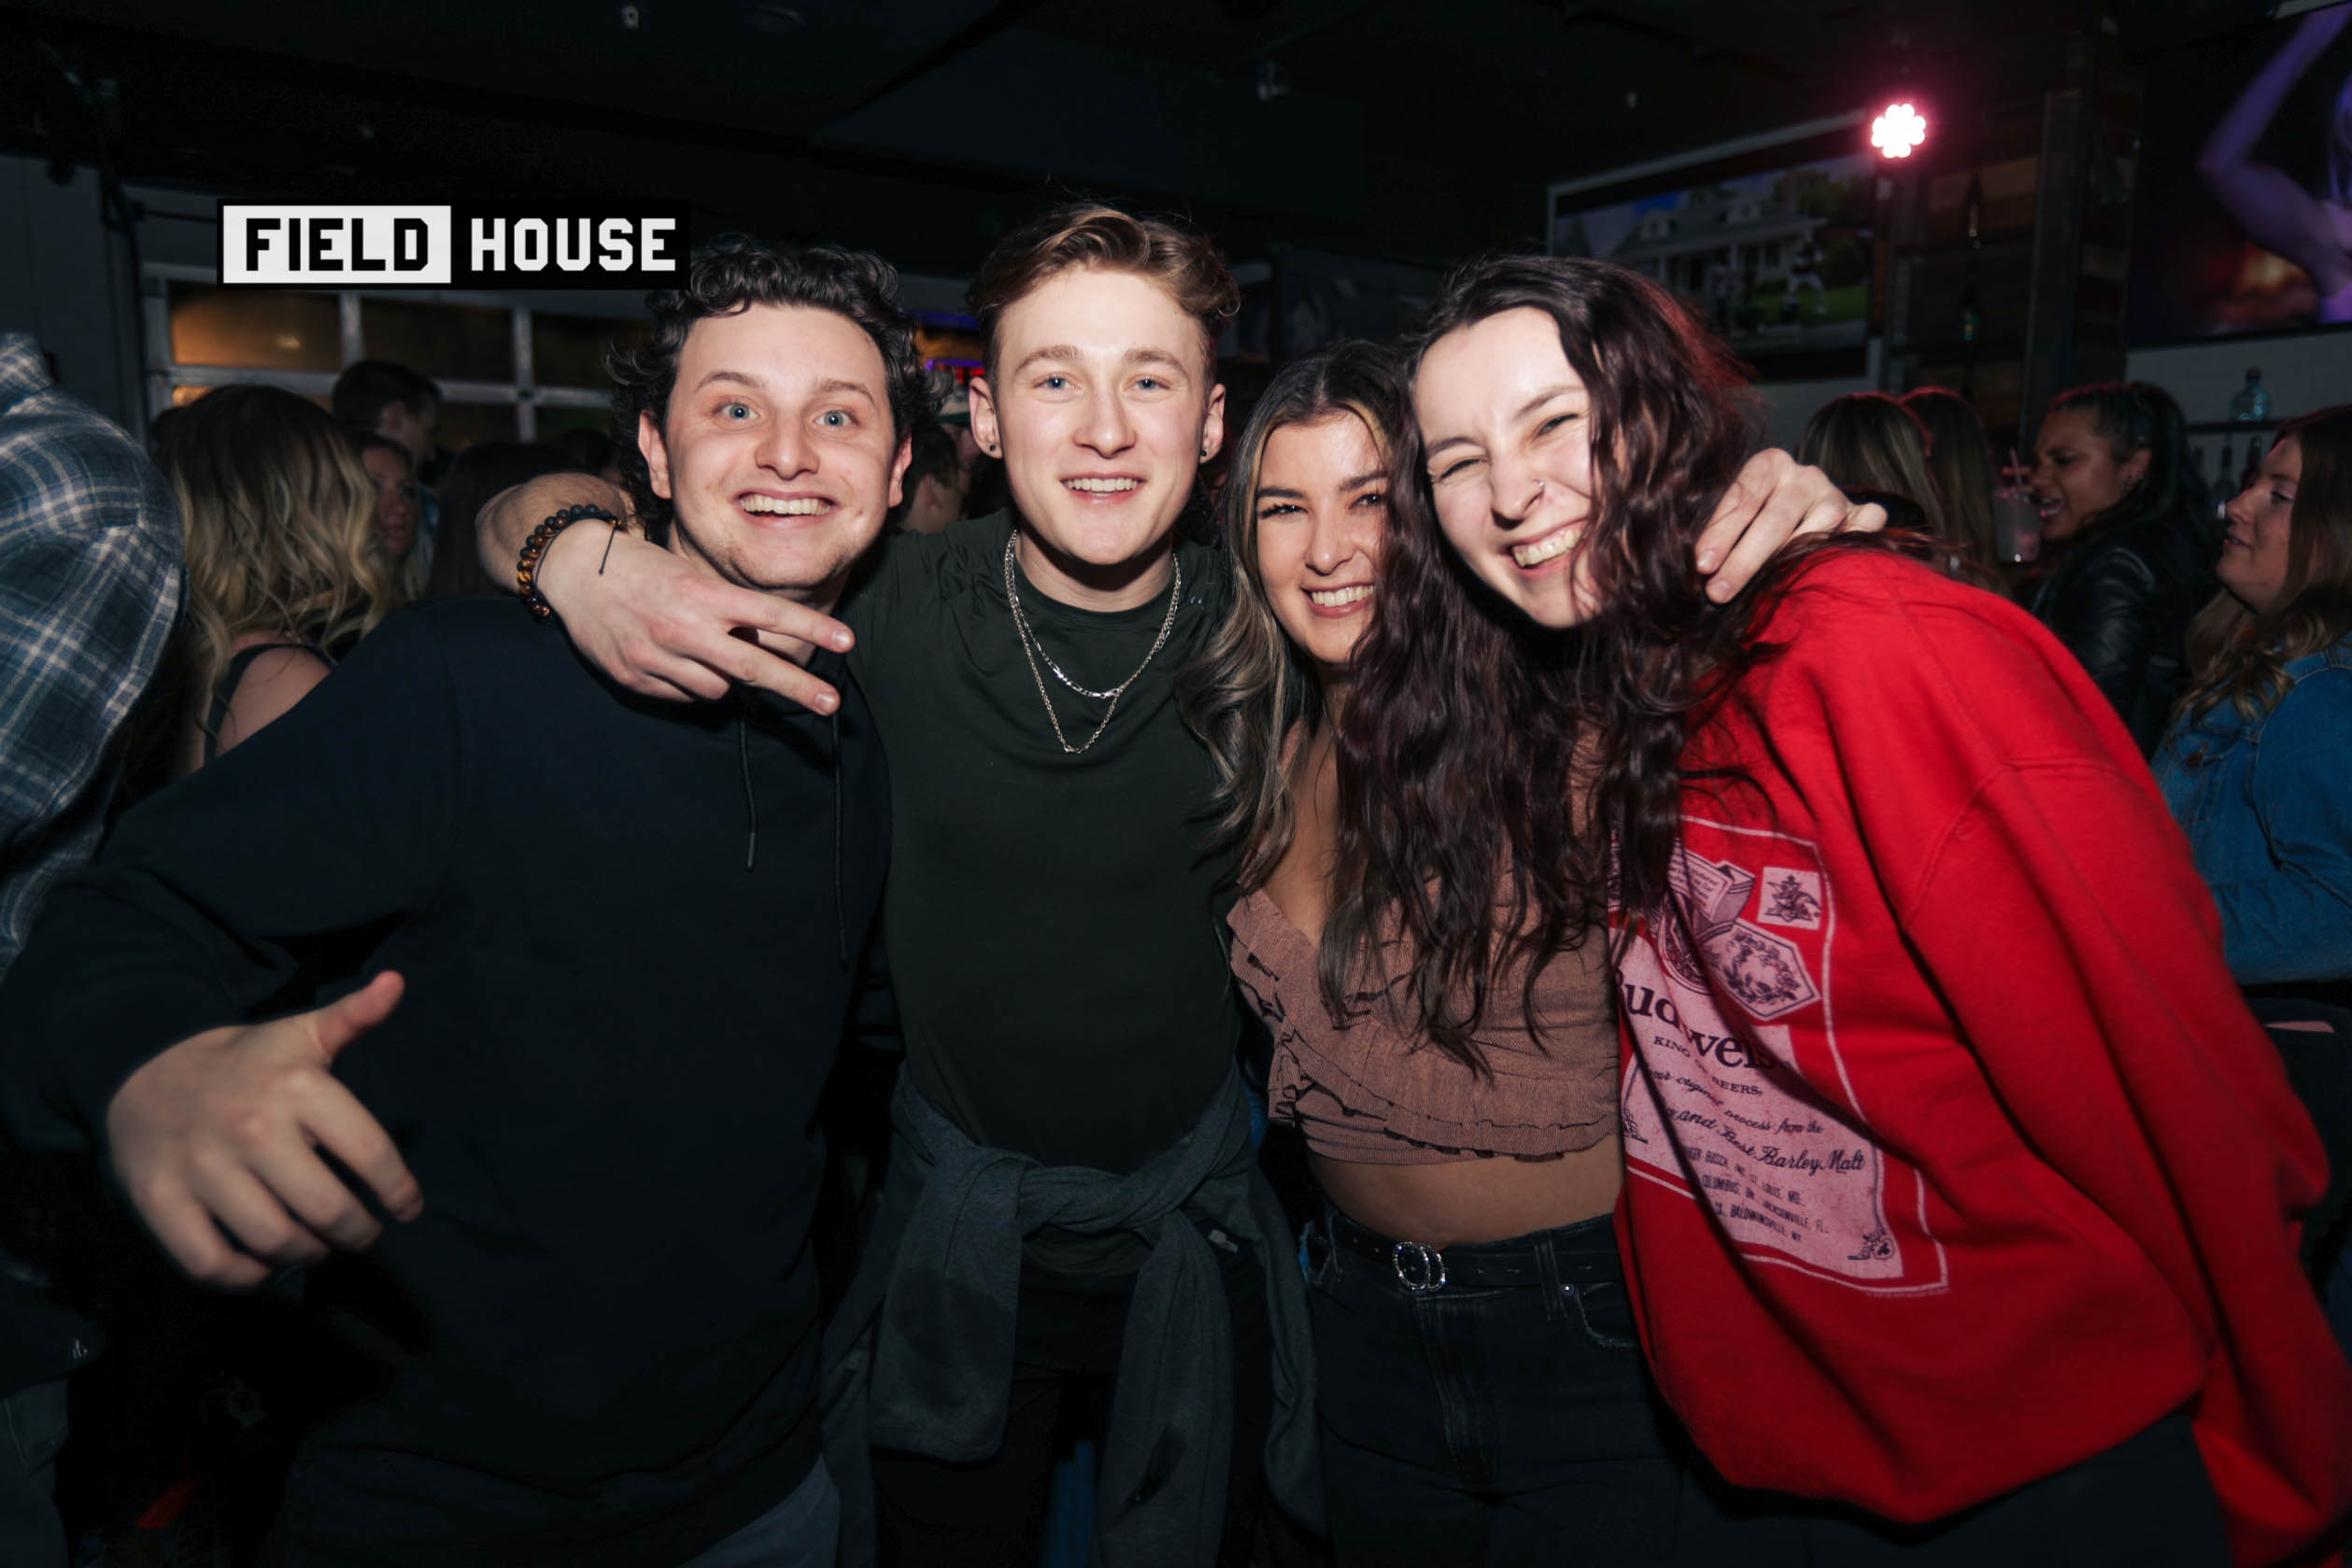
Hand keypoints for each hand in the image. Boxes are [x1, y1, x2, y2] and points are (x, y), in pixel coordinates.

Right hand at [105, 972, 420, 1287]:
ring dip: (307, 1256)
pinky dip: (245, 1277)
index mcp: (297, 1086)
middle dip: (356, 1234)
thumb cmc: (245, 1062)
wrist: (142, 1069)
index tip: (407, 1208)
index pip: (371, 1152)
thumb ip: (353, 1016)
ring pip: (275, 1241)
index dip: (398, 1190)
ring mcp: (202, 1167)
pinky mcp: (160, 1201)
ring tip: (318, 1246)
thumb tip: (397, 983)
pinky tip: (263, 1263)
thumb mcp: (300, 1033)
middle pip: (327, 1210)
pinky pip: (211, 1264)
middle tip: (362, 1236)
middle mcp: (252, 1127)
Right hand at [536, 526, 854, 713]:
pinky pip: (683, 695)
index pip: (769, 614)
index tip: (847, 641)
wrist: (575, 572)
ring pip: (718, 688)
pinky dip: (689, 683)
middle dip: (798, 686)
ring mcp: (658, 657)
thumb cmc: (644, 569)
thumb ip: (727, 610)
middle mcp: (683, 628)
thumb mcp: (690, 577)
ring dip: (724, 677)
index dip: (812, 629)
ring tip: (702, 650)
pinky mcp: (636, 678)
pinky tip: (672, 658)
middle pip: (753, 666)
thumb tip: (767, 646)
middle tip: (832, 703)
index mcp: (702, 595)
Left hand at [1695, 449, 1886, 601]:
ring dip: (1790, 565)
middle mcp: (1806, 475)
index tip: (1702, 565)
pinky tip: (1824, 577)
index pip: (1744, 497)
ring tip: (1762, 597)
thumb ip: (1724, 529)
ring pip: (1818, 530)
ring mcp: (1836, 495)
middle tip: (1719, 592)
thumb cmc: (1757, 519)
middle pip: (1776, 518)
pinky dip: (1846, 554)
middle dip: (1745, 560)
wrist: (1809, 512)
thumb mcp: (1737, 514)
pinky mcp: (1865, 515)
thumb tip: (1698, 568)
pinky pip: (1861, 534)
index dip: (1721, 532)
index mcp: (1769, 464)